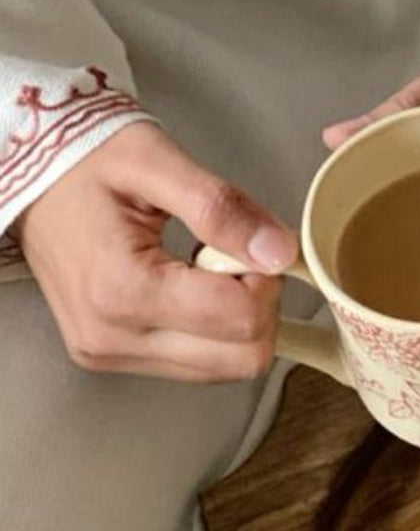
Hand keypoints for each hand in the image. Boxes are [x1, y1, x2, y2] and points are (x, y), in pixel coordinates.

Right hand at [16, 121, 297, 380]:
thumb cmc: (84, 162)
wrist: (31, 178)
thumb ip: (221, 208)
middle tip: (231, 257)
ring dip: (237, 321)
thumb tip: (279, 252)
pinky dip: (213, 331)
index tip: (248, 244)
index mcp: (122, 290)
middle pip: (242, 357)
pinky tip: (190, 289)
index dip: (266, 280)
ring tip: (203, 269)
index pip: (241, 319)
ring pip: (227, 368)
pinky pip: (200, 366)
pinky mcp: (116, 359)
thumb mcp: (156, 162)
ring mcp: (112, 354)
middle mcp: (114, 337)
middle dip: (258, 306)